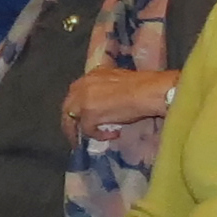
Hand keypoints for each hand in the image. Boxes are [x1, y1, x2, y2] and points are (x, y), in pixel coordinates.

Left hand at [60, 68, 178, 142]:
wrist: (148, 91)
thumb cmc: (142, 85)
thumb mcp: (118, 81)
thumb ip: (107, 89)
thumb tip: (106, 105)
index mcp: (91, 75)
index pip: (76, 93)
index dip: (77, 107)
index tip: (81, 118)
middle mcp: (82, 85)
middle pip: (68, 106)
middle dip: (70, 122)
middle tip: (75, 135)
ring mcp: (84, 100)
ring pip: (72, 120)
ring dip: (78, 132)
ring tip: (84, 142)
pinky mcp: (89, 115)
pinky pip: (88, 130)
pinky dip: (98, 136)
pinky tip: (113, 136)